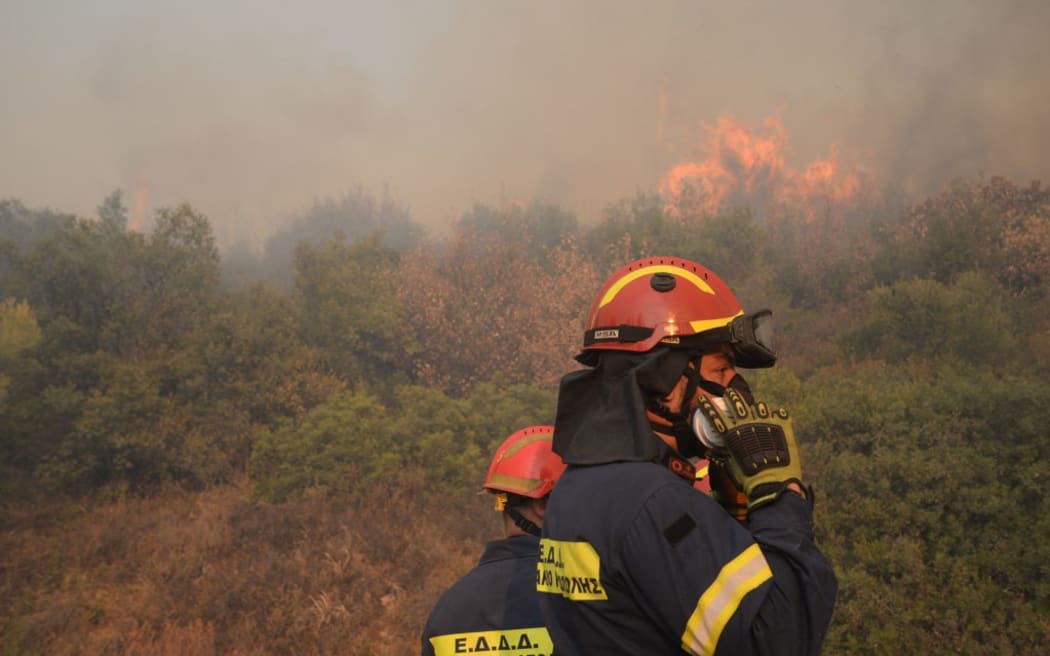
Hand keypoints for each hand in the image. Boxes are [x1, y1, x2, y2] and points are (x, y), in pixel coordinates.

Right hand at [695, 389, 807, 509]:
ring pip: (759, 406)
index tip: (704, 399)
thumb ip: (724, 458)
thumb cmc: (749, 480)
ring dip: (757, 406)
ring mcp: (765, 422)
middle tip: (730, 393)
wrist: (774, 484)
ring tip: (757, 407)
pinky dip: (778, 414)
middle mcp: (747, 424)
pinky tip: (779, 416)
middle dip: (732, 396)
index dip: (708, 407)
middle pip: (737, 404)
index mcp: (732, 434)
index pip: (715, 416)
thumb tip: (715, 455)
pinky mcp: (782, 426)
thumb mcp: (731, 468)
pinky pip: (780, 412)